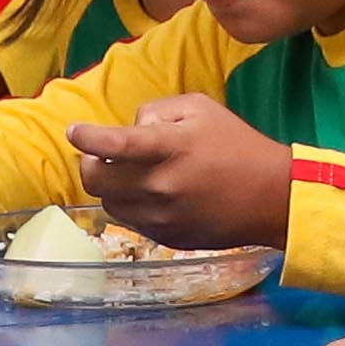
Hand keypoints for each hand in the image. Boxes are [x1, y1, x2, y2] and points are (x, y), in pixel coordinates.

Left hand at [68, 95, 292, 247]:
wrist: (271, 198)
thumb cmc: (237, 145)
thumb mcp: (201, 108)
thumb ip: (157, 111)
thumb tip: (131, 128)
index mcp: (170, 149)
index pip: (114, 144)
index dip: (87, 137)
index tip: (74, 131)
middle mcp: (160, 186)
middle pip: (96, 180)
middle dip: (90, 163)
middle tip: (101, 154)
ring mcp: (162, 217)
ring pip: (108, 203)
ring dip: (110, 185)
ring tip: (130, 173)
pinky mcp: (166, 237)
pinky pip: (130, 220)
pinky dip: (130, 204)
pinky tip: (152, 193)